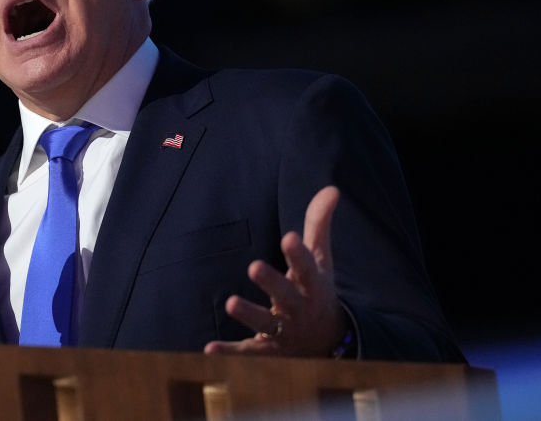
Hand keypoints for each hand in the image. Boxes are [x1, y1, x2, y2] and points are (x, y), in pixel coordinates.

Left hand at [204, 185, 347, 356]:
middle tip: (254, 266)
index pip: (307, 268)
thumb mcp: (321, 260)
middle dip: (272, 282)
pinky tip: (208, 349)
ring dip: (249, 314)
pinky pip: (248, 352)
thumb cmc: (316, 291)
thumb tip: (331, 188)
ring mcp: (284, 332)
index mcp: (311, 285)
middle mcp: (299, 309)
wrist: (327, 345)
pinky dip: (229, 353)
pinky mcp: (268, 350)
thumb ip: (319, 224)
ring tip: (231, 302)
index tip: (289, 237)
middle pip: (287, 296)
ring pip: (266, 324)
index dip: (299, 254)